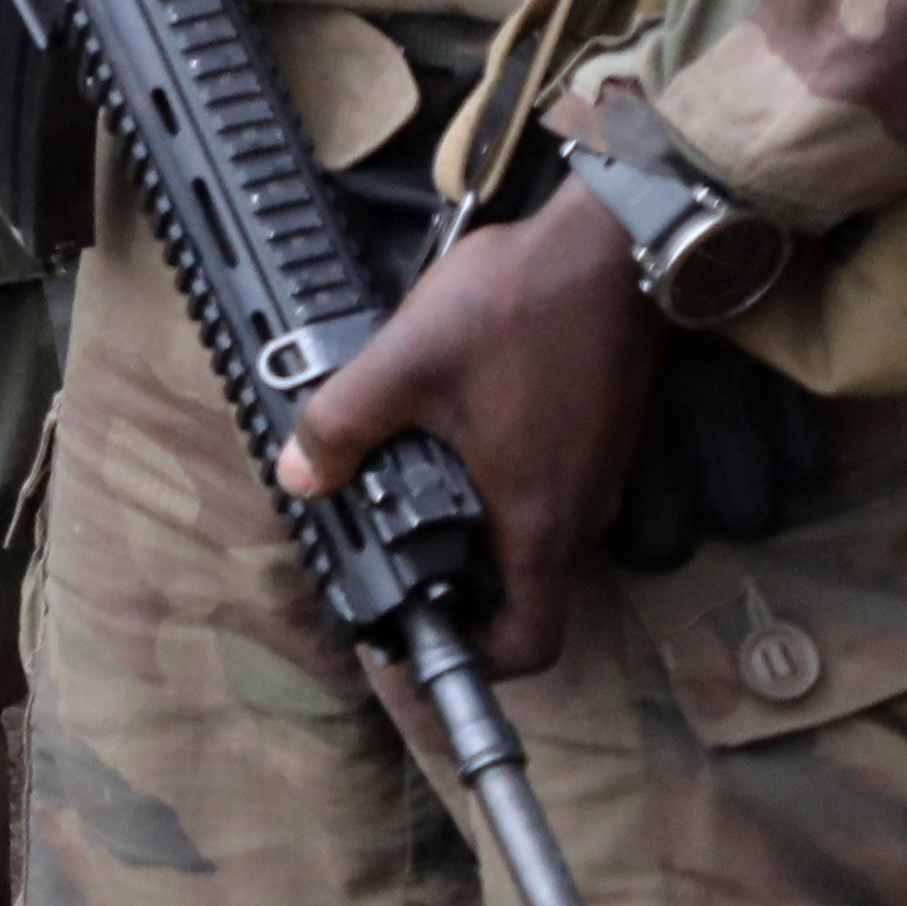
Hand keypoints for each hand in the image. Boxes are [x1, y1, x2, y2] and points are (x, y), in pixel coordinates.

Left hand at [273, 184, 665, 680]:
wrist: (608, 246)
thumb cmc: (518, 309)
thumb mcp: (406, 363)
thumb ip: (342, 423)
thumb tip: (298, 477)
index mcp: (540, 521)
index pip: (533, 643)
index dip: (479, 659)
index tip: (419, 633)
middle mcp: (579, 514)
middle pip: (523, 591)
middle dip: (457, 585)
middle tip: (387, 548)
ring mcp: (594, 474)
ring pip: (531, 535)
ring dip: (471, 527)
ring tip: (401, 484)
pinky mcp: (595, 435)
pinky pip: (543, 487)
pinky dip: (495, 483)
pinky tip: (445, 433)